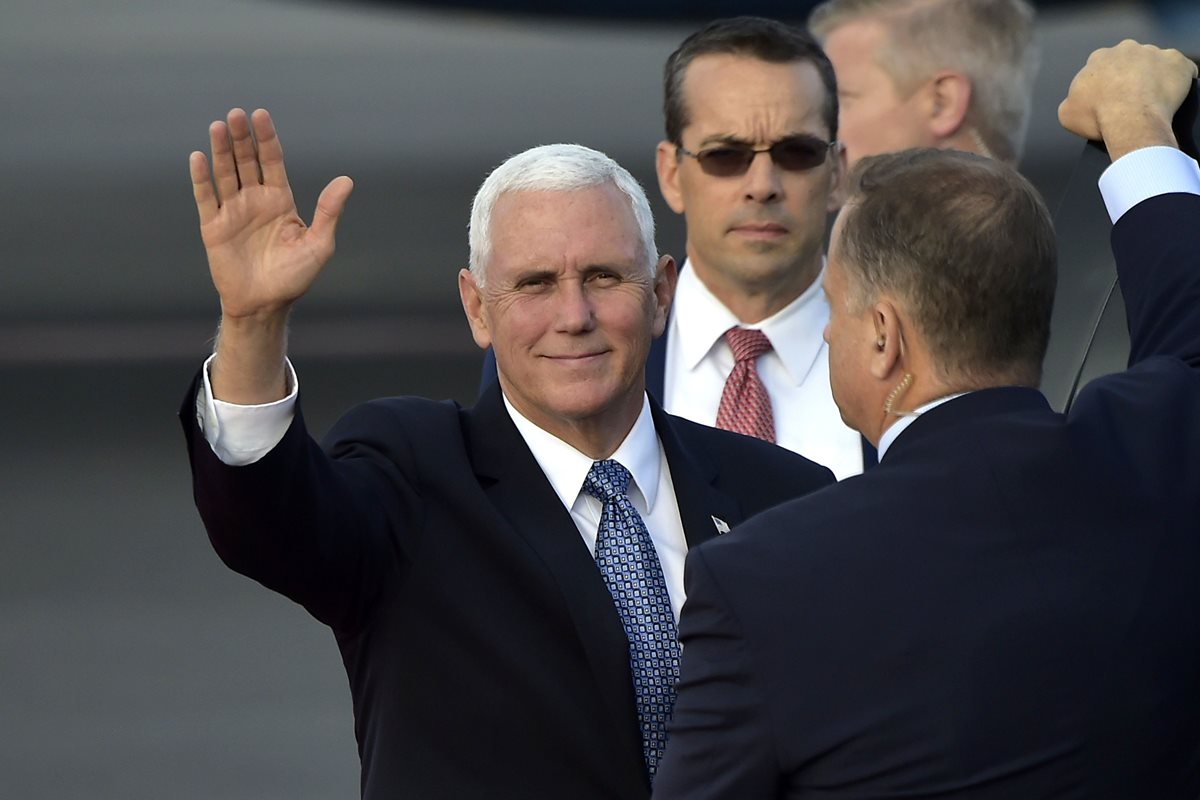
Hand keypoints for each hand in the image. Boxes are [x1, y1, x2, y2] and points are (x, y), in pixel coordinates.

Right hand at [189, 108, 353, 320]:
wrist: (264, 305)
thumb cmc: (294, 277)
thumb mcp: (319, 244)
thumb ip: (328, 212)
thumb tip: (346, 181)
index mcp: (280, 201)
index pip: (272, 161)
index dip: (267, 138)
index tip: (261, 115)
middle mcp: (255, 201)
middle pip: (247, 161)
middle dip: (243, 138)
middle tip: (237, 114)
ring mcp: (233, 212)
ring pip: (225, 173)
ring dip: (222, 150)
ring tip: (218, 125)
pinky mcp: (213, 227)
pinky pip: (205, 197)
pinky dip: (201, 178)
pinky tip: (199, 157)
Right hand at [1059, 40, 1197, 159]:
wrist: (1131, 120)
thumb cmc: (1097, 117)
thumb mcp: (1066, 114)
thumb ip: (1071, 101)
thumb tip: (1076, 102)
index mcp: (1098, 58)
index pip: (1101, 66)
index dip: (1104, 83)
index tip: (1106, 99)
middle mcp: (1126, 48)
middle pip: (1128, 60)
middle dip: (1128, 75)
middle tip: (1128, 99)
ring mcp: (1154, 53)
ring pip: (1154, 64)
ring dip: (1152, 77)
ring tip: (1150, 101)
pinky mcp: (1177, 62)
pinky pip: (1180, 70)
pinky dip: (1176, 81)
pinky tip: (1169, 98)